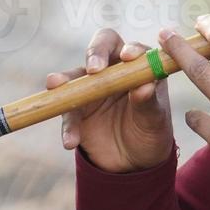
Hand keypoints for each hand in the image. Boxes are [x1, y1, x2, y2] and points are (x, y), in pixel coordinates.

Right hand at [47, 28, 173, 172]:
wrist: (135, 161)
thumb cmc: (150, 131)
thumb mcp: (155, 120)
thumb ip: (149, 102)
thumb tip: (144, 87)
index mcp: (137, 68)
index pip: (130, 48)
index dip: (128, 48)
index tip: (127, 58)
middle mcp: (112, 72)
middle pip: (99, 49)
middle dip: (94, 53)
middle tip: (93, 69)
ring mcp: (91, 89)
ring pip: (74, 77)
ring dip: (64, 80)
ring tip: (54, 85)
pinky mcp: (76, 111)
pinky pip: (67, 114)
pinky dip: (68, 127)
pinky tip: (70, 141)